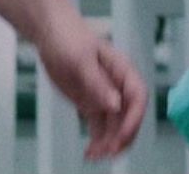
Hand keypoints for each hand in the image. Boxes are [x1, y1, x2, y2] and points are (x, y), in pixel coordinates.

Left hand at [35, 12, 148, 159]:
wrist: (50, 32)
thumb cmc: (68, 38)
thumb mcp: (81, 60)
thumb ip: (97, 84)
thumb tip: (116, 106)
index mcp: (123, 70)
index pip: (138, 98)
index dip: (134, 119)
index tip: (121, 136)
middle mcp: (118, 86)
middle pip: (129, 117)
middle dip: (122, 137)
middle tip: (108, 153)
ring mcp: (105, 96)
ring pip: (114, 126)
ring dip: (108, 144)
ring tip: (94, 156)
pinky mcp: (91, 104)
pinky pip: (99, 127)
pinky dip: (96, 141)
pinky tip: (89, 153)